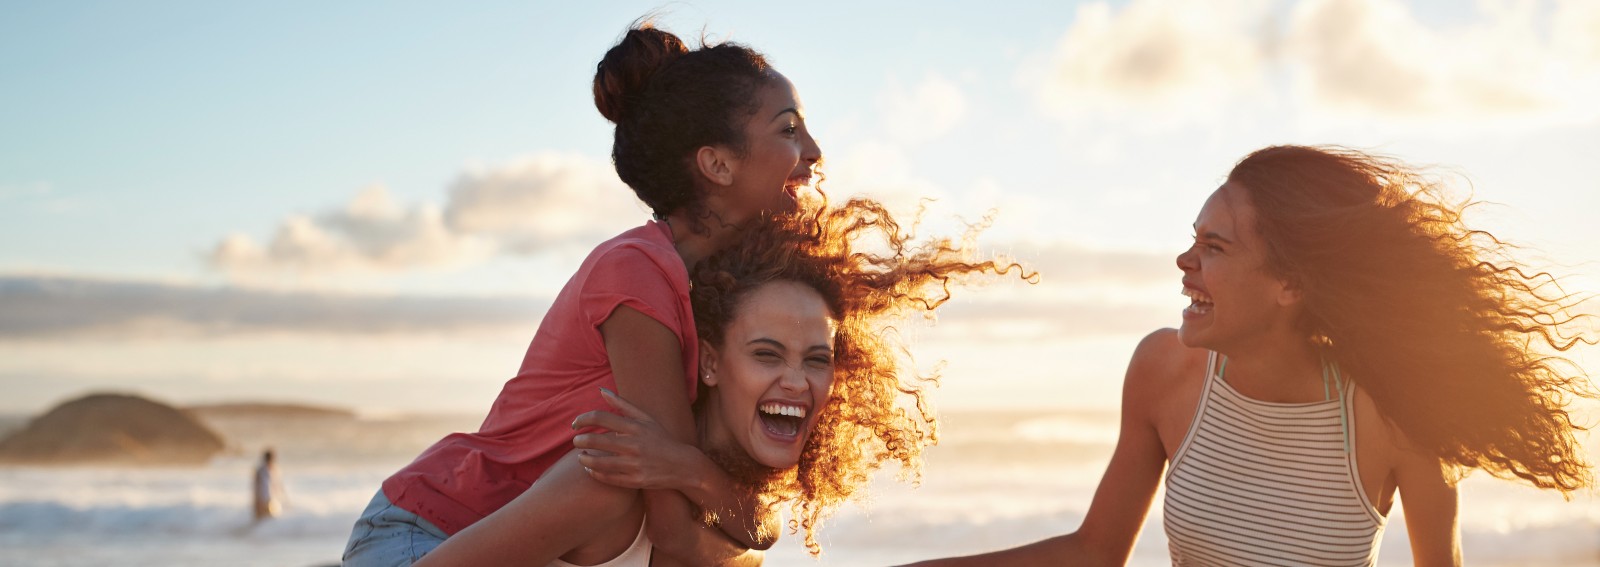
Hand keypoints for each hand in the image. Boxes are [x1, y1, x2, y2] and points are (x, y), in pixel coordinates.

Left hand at [572, 388, 706, 490]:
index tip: (575, 424)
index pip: (601, 417)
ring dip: (584, 459)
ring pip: (599, 462)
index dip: (582, 419)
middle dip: (580, 440)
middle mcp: (634, 445)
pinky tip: (590, 469)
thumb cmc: (661, 439)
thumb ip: (622, 404)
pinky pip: (608, 478)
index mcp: (635, 427)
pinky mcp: (636, 481)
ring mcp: (635, 464)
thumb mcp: (645, 419)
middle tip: (576, 441)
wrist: (683, 465)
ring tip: (581, 456)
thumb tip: (601, 390)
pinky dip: (595, 473)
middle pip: (596, 440)